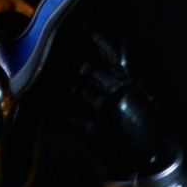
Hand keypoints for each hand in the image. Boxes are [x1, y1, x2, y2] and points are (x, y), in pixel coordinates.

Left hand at [44, 27, 166, 176]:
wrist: (148, 155)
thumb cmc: (142, 120)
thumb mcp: (137, 90)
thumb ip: (123, 67)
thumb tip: (120, 41)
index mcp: (125, 81)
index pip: (108, 56)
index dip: (93, 42)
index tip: (79, 31)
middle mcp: (115, 93)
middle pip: (86, 72)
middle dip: (65, 66)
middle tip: (47, 60)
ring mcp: (104, 113)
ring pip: (75, 93)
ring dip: (54, 86)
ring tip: (38, 79)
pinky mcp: (95, 133)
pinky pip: (69, 120)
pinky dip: (53, 112)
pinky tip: (40, 105)